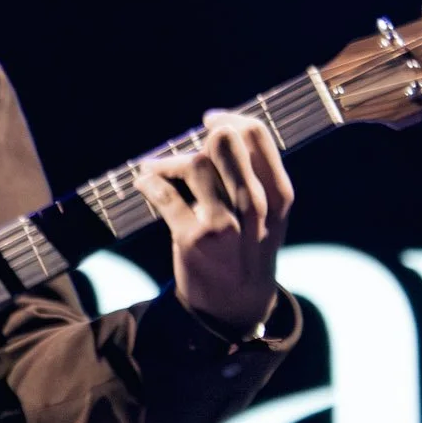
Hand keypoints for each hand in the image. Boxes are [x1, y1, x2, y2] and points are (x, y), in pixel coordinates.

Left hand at [132, 110, 294, 331]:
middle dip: (202, 137)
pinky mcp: (193, 238)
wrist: (236, 303)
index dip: (229, 119)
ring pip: (195, 164)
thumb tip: (221, 127)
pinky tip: (144, 182)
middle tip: (187, 146)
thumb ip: (254, 175)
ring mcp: (224, 223)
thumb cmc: (249, 248)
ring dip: (169, 162)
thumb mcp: (269, 213)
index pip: (256, 135)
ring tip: (156, 169)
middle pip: (225, 142)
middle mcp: (254, 206)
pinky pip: (165, 195)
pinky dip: (149, 182)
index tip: (210, 119)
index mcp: (277, 195)